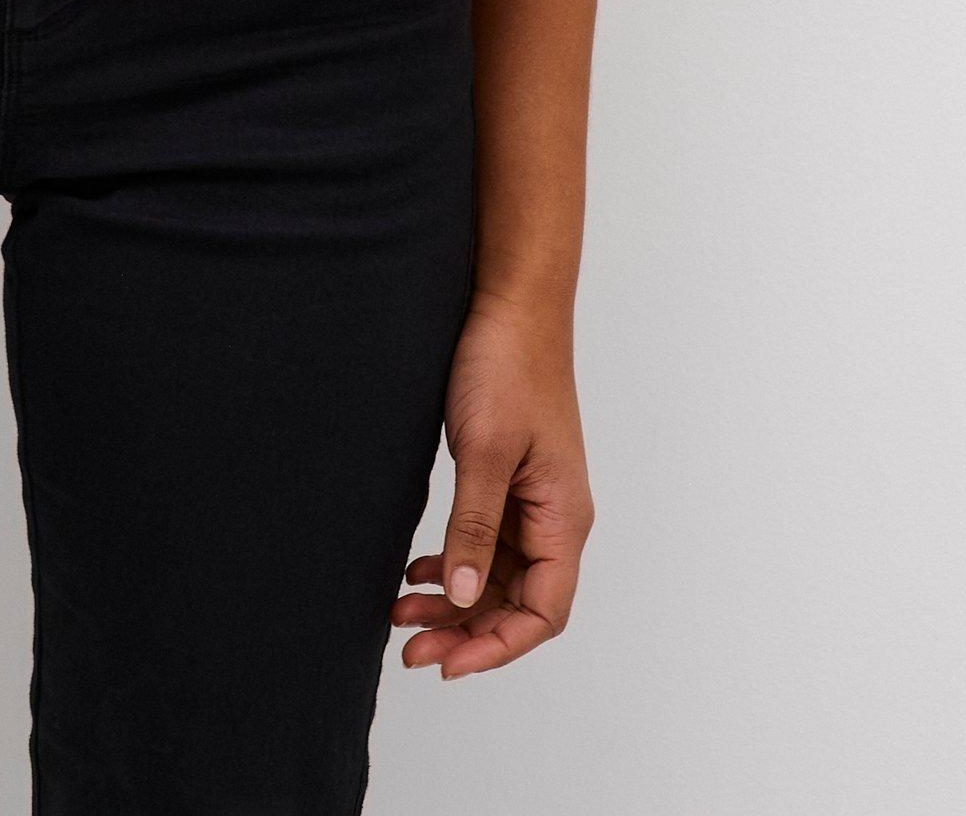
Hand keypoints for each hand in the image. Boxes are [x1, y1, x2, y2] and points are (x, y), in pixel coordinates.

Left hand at [391, 290, 592, 676]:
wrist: (509, 303)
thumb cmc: (507, 366)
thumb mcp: (485, 450)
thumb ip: (475, 525)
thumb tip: (465, 598)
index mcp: (563, 518)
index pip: (543, 612)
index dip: (497, 646)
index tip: (446, 663)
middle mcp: (554, 518)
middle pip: (518, 603)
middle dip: (467, 632)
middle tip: (409, 650)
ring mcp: (531, 500)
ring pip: (497, 576)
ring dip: (454, 601)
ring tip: (401, 614)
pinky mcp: (507, 479)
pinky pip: (485, 541)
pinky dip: (454, 562)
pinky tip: (417, 568)